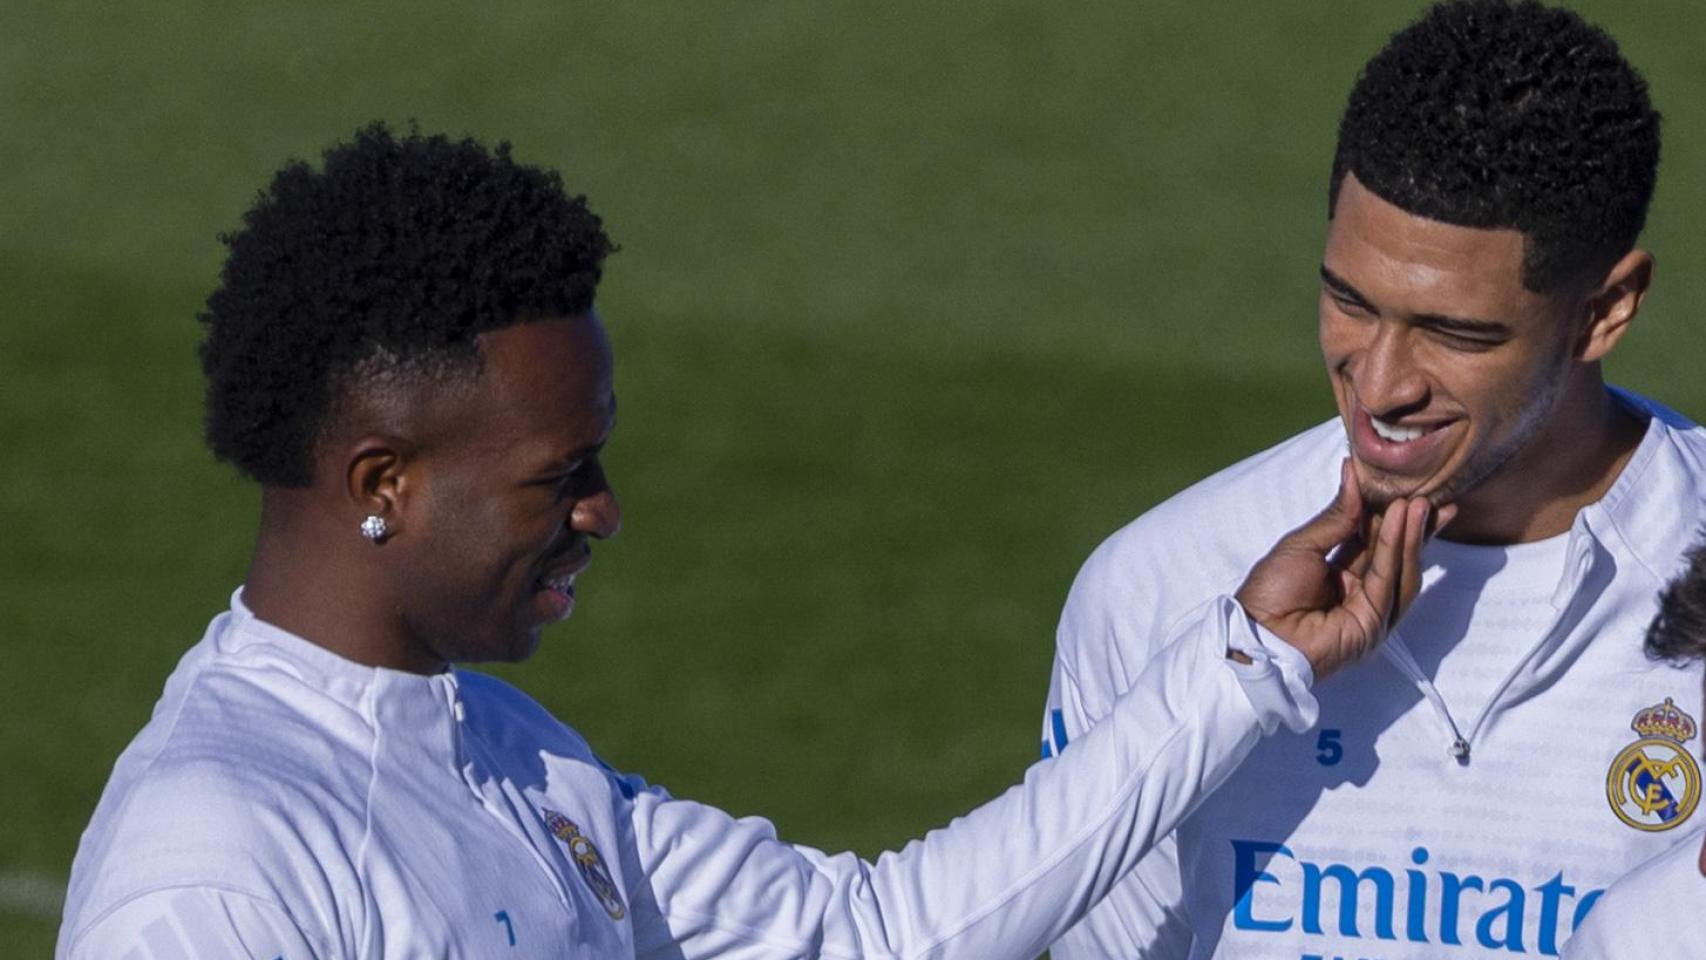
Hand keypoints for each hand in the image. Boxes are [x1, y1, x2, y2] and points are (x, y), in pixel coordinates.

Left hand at [1234, 459, 1452, 679]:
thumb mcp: (1302, 544)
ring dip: (1409, 532)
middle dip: (1411, 524)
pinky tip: (1403, 520)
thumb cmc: (1270, 591)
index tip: (1407, 487)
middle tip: (1429, 492)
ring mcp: (1371, 610)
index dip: (1389, 515)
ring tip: (1418, 501)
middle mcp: (1359, 591)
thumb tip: (1353, 473)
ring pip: (1399, 566)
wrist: (1258, 634)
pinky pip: (1389, 580)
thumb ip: (1336, 516)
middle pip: (1393, 553)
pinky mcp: (1376, 622)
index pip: (1372, 540)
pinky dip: (1396, 548)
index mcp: (1338, 573)